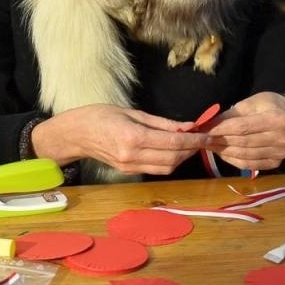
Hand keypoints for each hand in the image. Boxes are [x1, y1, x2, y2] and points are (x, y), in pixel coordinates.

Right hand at [30, 104, 208, 176]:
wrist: (75, 134)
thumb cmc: (100, 116)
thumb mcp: (132, 112)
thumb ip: (161, 122)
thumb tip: (187, 126)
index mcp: (133, 137)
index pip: (173, 141)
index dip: (195, 140)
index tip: (209, 135)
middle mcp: (133, 155)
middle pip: (173, 158)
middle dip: (192, 150)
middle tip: (204, 139)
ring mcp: (130, 166)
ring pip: (167, 168)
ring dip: (183, 158)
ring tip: (191, 145)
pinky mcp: (128, 171)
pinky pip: (156, 169)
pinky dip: (170, 162)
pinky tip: (174, 151)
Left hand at [203, 92, 284, 170]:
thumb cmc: (268, 106)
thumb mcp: (250, 103)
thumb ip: (230, 115)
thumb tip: (207, 125)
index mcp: (276, 119)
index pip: (242, 127)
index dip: (221, 129)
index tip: (204, 129)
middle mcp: (282, 138)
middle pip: (242, 142)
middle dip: (219, 141)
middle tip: (202, 139)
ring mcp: (280, 153)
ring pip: (244, 155)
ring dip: (223, 152)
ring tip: (209, 146)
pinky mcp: (276, 163)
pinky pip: (249, 165)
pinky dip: (232, 160)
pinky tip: (222, 153)